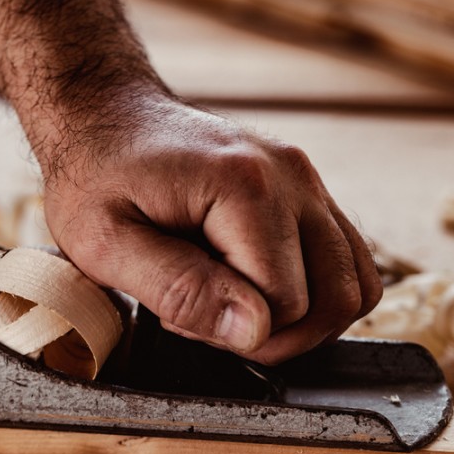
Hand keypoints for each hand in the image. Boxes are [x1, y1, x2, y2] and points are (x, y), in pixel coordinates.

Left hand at [42, 96, 381, 364]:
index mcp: (246, 188)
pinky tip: (259, 287)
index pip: (287, 304)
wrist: (108, 118)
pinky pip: (349, 262)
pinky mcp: (311, 192)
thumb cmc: (98, 178)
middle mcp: (294, 178)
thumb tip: (256, 331)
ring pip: (356, 285)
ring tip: (236, 303)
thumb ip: (181, 290)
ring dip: (305, 319)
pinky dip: (317, 293)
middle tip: (212, 320)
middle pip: (336, 299)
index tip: (180, 316)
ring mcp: (309, 182)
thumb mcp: (107, 244)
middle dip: (279, 335)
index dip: (237, 332)